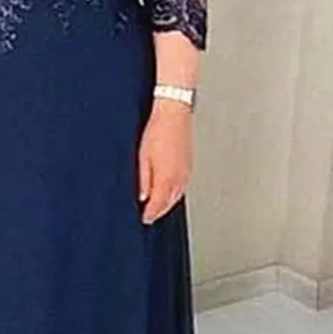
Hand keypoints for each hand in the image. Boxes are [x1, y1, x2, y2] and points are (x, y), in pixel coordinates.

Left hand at [138, 100, 192, 224]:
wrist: (174, 114)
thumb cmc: (158, 131)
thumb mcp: (143, 157)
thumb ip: (144, 180)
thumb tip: (143, 197)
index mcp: (167, 178)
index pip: (159, 205)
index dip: (150, 214)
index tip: (144, 219)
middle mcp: (180, 178)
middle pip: (169, 203)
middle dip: (159, 212)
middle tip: (149, 217)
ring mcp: (186, 172)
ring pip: (177, 196)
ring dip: (167, 204)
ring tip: (157, 208)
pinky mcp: (189, 166)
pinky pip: (182, 187)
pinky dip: (174, 194)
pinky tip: (168, 192)